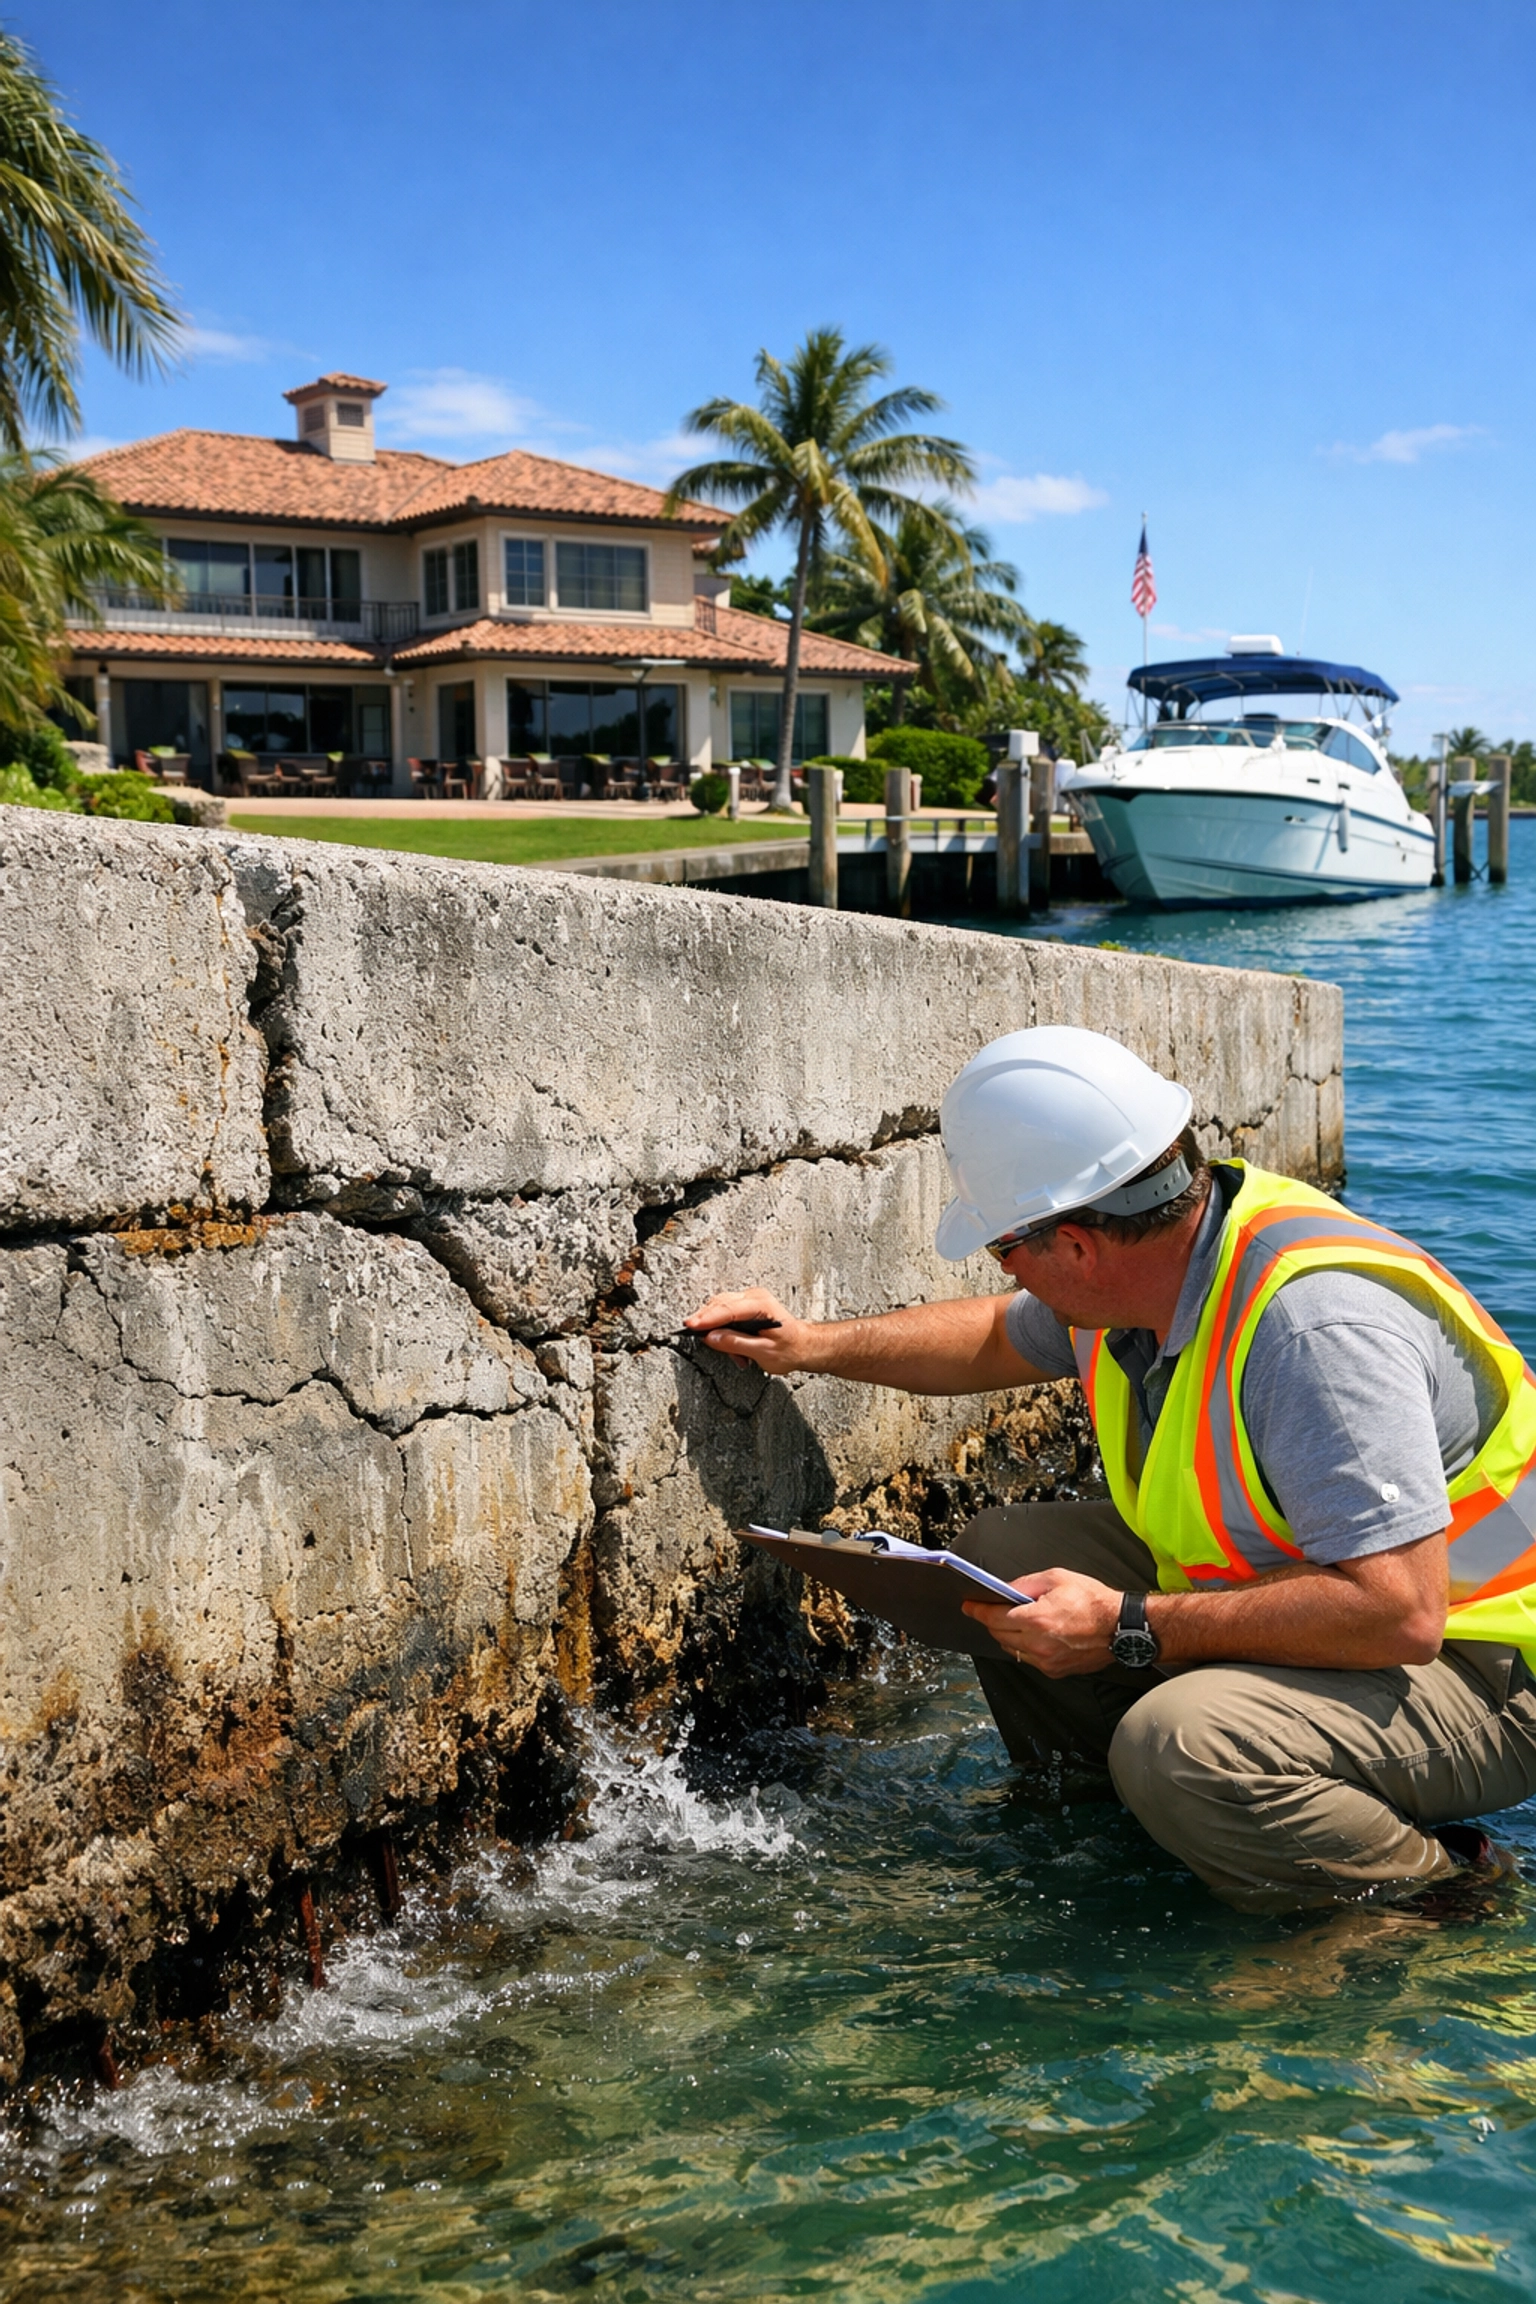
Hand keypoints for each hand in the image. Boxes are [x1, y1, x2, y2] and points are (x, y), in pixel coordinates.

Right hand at [683, 1290, 807, 1372]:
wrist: (804, 1346)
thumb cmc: (790, 1348)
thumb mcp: (763, 1352)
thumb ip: (736, 1343)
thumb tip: (712, 1337)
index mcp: (761, 1305)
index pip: (727, 1309)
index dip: (707, 1318)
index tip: (691, 1325)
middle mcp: (755, 1297)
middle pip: (720, 1304)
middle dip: (709, 1325)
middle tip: (702, 1342)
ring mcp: (750, 1300)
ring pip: (720, 1309)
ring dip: (718, 1331)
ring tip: (735, 1355)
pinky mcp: (746, 1306)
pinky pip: (727, 1314)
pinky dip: (725, 1331)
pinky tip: (735, 1348)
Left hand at [961, 1566, 1122, 1677]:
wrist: (1121, 1627)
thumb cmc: (1094, 1601)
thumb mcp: (1057, 1578)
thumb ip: (1026, 1584)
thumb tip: (1005, 1590)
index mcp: (1037, 1620)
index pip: (994, 1618)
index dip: (978, 1610)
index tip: (969, 1606)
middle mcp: (1038, 1644)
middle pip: (999, 1635)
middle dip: (991, 1622)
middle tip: (991, 1610)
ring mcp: (1047, 1661)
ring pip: (1012, 1650)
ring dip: (1007, 1636)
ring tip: (1015, 1621)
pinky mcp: (1056, 1671)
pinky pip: (1029, 1660)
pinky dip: (1025, 1647)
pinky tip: (1034, 1635)